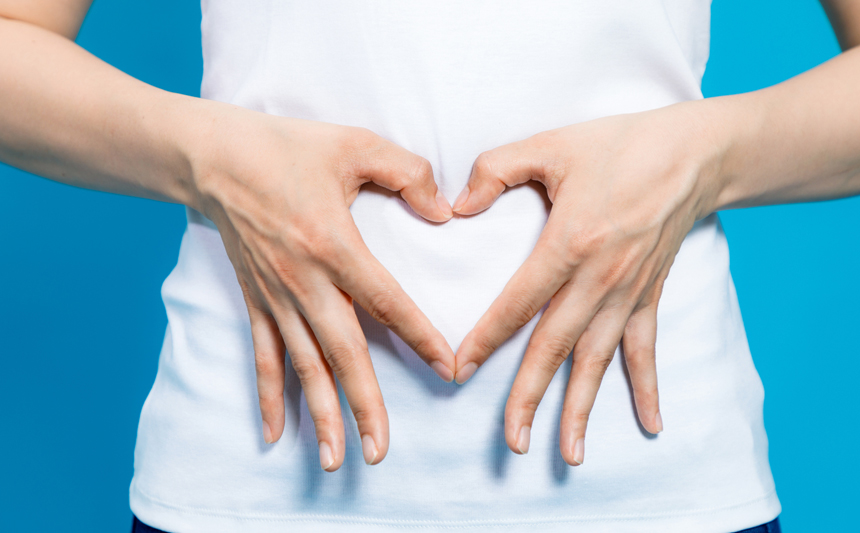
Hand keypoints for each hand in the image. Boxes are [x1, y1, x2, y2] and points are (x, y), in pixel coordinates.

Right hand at [186, 106, 455, 470]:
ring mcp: (275, 296)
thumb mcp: (355, 144)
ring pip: (303, 365)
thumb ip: (407, 173)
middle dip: (364, 404)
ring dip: (321, 414)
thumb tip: (443, 212)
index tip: (447, 369)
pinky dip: (269, 395)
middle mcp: (303, 280)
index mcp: (333, 244)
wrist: (213, 157)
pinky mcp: (255, 299)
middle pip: (342, 352)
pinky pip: (263, 355)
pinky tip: (275, 433)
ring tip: (337, 458)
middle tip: (380, 450)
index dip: (419, 337)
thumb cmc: (286, 147)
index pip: (386, 302)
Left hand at [451, 102, 722, 465]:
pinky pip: (646, 349)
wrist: (692, 153)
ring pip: (598, 360)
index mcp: (570, 243)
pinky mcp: (649, 295)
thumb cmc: (618, 146)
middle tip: (512, 441)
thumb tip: (456, 206)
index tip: (458, 371)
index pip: (517, 303)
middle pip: (555, 347)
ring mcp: (628, 293)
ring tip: (569, 453)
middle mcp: (600, 278)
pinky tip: (649, 425)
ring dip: (582, 407)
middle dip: (530, 396)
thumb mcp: (550, 144)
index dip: (485, 339)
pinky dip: (646, 387)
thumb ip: (496, 169)